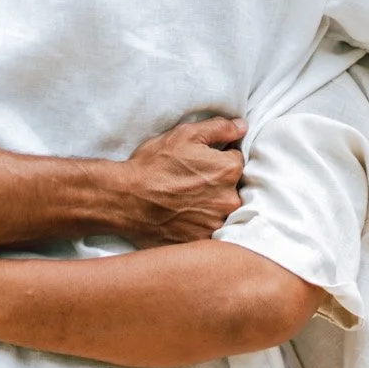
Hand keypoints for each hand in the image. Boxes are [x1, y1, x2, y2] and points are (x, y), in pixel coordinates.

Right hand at [115, 115, 246, 246]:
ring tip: (185, 200)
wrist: (126, 199)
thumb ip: (219, 128)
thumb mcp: (185, 135)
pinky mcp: (202, 241)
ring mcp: (216, 223)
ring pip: (221, 210)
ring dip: (210, 205)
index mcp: (229, 170)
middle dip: (217, 183)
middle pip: (233, 187)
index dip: (218, 158)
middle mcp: (229, 199)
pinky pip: (209, 230)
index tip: (200, 162)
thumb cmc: (153, 165)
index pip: (236, 159)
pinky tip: (183, 215)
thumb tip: (242, 126)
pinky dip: (200, 223)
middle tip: (190, 182)